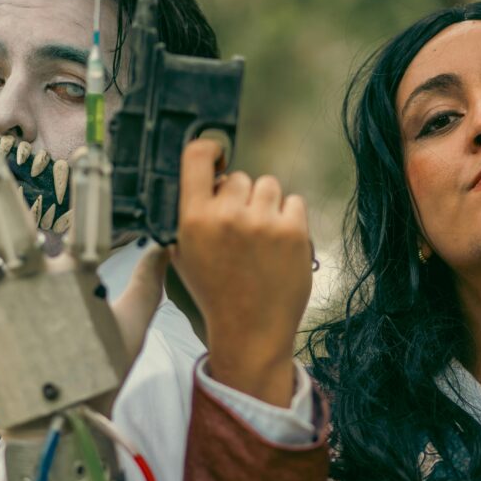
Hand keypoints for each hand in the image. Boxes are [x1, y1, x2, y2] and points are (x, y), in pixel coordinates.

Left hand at [0, 184, 168, 433]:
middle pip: (15, 226)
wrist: (62, 422)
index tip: (89, 149)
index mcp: (77, 280)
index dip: (93, 183)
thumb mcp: (134, 325)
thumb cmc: (101, 373)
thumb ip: (150, 282)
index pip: (90, 221)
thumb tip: (170, 245)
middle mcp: (34, 285)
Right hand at [171, 139, 312, 406]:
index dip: (210, 148)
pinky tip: (280, 244)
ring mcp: (263, 222)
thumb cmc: (216, 294)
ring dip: (267, 205)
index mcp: (194, 218)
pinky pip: (294, 202)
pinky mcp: (293, 231)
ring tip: (263, 237)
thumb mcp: (185, 254)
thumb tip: (206, 183)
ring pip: (269, 186)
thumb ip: (191, 216)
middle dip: (243, 198)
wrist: (250, 332)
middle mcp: (227, 215)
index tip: (218, 156)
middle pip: (240, 177)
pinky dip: (290, 219)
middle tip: (243, 229)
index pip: (196, 155)